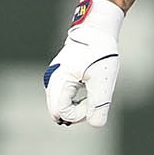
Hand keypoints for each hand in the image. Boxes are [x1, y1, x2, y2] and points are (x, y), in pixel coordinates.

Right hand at [44, 0, 123, 127]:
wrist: (96, 30)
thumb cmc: (100, 52)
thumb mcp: (103, 80)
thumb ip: (99, 104)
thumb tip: (96, 124)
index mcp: (58, 80)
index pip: (61, 112)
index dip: (80, 113)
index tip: (94, 100)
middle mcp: (50, 80)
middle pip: (59, 111)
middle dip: (79, 110)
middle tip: (94, 94)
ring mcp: (53, 78)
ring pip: (62, 104)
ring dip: (79, 103)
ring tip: (92, 87)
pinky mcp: (59, 77)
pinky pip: (64, 97)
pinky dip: (78, 97)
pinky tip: (88, 86)